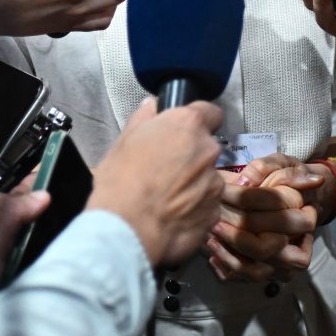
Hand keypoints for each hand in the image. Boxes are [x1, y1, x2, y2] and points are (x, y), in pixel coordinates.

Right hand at [87, 98, 223, 266]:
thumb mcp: (122, 142)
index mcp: (187, 125)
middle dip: (191, 156)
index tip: (185, 132)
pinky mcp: (215, 213)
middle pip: (207, 148)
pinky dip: (195, 209)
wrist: (128, 229)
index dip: (198, 120)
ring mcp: (215, 183)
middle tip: (166, 170)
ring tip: (168, 199)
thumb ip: (143, 119)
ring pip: (208, 178)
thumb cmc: (120, 180)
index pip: (210, 112)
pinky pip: (207, 205)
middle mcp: (208, 150)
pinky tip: (173, 217)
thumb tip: (152, 106)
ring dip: (194, 184)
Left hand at [205, 154, 326, 281]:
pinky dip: (227, 269)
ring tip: (210, 239)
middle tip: (214, 223)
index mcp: (305, 219)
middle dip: (237, 238)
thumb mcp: (280, 164)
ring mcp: (284, 266)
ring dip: (229, 257)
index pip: (279, 220)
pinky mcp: (269, 274)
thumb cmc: (286, 179)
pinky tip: (213, 255)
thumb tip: (245, 183)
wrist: (295, 202)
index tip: (226, 198)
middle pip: (266, 250)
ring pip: (255, 271)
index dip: (253, 210)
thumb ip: (265, 168)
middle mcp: (298, 247)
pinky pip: (246, 279)